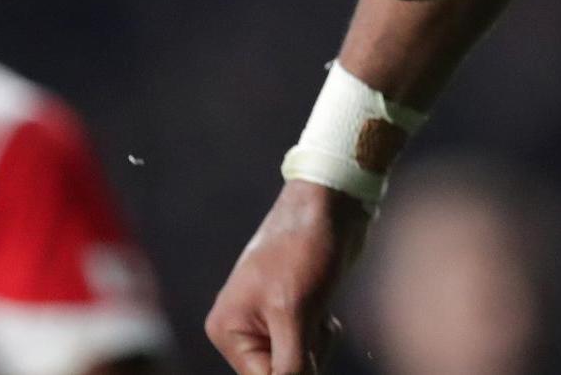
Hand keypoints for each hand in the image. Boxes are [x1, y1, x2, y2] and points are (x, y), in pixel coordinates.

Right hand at [206, 179, 371, 374]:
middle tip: (318, 324)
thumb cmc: (305, 249)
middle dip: (307, 355)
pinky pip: (309, 344)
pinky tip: (326, 310)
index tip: (311, 344)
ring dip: (318, 344)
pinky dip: (323, 334)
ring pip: (298, 360)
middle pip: (280, 372)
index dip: (294, 373)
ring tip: (321, 310)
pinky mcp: (295, 310)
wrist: (332, 203)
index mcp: (227, 328)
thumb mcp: (295, 313)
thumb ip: (289, 364)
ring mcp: (268, 318)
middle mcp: (241, 326)